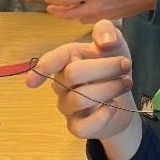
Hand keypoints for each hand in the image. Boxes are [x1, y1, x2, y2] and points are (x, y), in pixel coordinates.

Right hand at [27, 20, 141, 159]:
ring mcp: (68, 106)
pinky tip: (114, 106)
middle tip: (126, 65)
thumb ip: (108, 31)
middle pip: (73, 74)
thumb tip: (105, 41)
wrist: (124, 98)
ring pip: (79, 99)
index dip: (44, 66)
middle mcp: (63, 83)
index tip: (33, 80)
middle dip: (105, 67)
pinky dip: (101, 117)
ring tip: (127, 82)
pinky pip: (82, 127)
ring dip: (109, 88)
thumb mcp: (116, 43)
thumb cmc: (113, 67)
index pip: (52, 60)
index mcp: (68, 59)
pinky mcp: (78, 126)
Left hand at [45, 0, 156, 22]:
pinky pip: (91, 20)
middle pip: (69, 15)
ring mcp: (104, 14)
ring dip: (70, 16)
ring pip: (80, 20)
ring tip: (65, 9)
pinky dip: (82, 17)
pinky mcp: (112, 17)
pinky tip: (83, 10)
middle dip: (57, 12)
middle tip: (50, 7)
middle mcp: (96, 6)